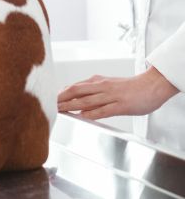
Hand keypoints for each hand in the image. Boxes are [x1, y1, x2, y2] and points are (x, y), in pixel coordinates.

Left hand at [57, 67, 178, 119]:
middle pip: (76, 92)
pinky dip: (92, 113)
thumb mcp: (108, 84)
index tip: (49, 99)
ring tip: (59, 110)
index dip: (61, 93)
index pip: (74, 87)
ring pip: (87, 101)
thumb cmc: (130, 87)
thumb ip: (93, 89)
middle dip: (61, 99)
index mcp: (97, 81)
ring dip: (71, 106)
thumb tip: (76, 96)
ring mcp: (110, 96)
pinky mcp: (120, 105)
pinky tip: (82, 117)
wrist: (151, 85)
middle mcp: (101, 86)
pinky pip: (103, 110)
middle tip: (48, 104)